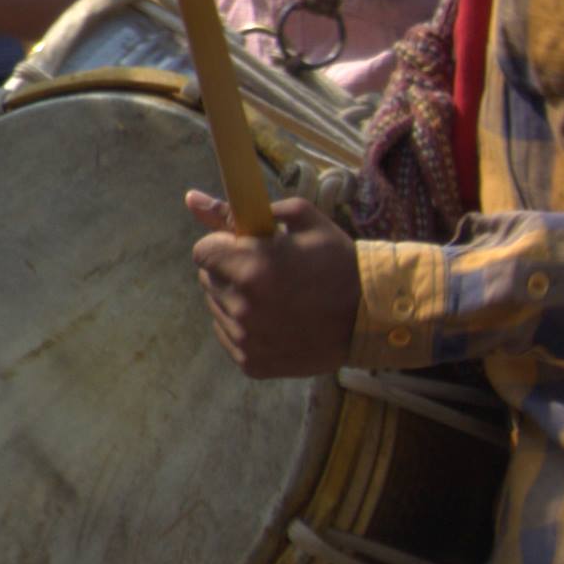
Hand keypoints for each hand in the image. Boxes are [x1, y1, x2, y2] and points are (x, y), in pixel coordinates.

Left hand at [186, 189, 361, 377]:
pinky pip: (229, 336)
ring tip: (278, 298)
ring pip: (218, 308)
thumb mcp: (299, 220)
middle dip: (231, 272)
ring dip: (237, 299)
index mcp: (251, 267)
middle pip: (209, 280)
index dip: (225, 247)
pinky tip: (278, 321)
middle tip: (268, 273)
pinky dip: (245, 327)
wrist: (372, 316)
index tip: (247, 249)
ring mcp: (247, 339)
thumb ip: (238, 211)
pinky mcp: (253, 364)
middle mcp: (243, 306)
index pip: (202, 252)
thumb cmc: (338, 260)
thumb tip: (191, 199)